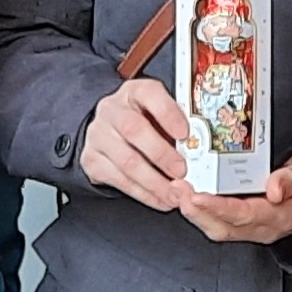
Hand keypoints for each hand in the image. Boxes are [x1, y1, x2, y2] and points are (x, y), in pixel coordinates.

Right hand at [80, 78, 195, 211]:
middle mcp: (112, 110)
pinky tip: (160, 199)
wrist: (107, 130)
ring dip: (154, 182)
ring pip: (126, 161)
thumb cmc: (142, 120)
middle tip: (181, 172)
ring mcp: (98, 135)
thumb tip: (199, 148)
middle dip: (162, 155)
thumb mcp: (158, 113)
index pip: (150, 94)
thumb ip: (175, 125)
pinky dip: (143, 194)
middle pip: (134, 129)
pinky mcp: (92, 160)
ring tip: (174, 194)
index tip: (185, 134)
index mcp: (134, 91)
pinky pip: (119, 180)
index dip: (168, 114)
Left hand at [181, 151, 291, 243]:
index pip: (243, 214)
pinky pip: (219, 223)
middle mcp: (264, 227)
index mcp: (280, 216)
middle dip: (195, 212)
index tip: (196, 196)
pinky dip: (200, 212)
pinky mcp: (246, 224)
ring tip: (176, 192)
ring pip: (217, 228)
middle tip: (176, 190)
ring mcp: (254, 228)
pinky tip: (187, 197)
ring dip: (194, 213)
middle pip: (223, 227)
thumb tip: (274, 188)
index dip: (217, 207)